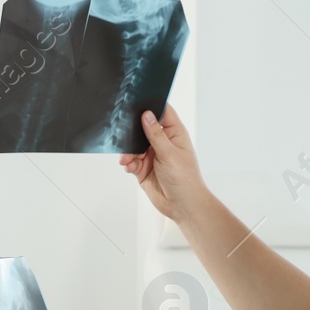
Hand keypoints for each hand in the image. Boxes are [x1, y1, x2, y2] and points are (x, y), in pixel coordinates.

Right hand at [119, 105, 204, 222]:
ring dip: (128, 151)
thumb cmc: (184, 179)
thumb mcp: (169, 154)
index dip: (151, 106)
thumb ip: (155, 134)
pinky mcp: (144, 168)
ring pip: (134, 145)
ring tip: (127, 159)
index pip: (162, 112)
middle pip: (143, 128)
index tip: (137, 103)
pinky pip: (131, 161)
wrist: (182, 206)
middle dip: (133, 132)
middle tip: (125, 136)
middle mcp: (163, 141)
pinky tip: (130, 167)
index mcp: (174, 133)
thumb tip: (146, 115)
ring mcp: (153, 155)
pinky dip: (128, 163)